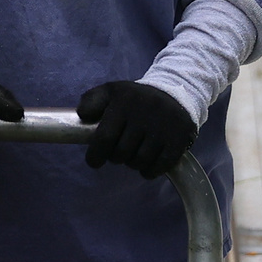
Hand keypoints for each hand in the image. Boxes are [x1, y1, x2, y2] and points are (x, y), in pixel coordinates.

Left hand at [77, 81, 195, 180]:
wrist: (176, 92)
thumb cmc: (135, 98)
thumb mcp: (111, 91)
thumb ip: (91, 101)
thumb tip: (82, 115)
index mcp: (124, 102)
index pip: (105, 137)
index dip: (96, 155)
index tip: (94, 161)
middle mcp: (145, 114)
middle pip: (122, 153)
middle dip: (116, 157)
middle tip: (119, 152)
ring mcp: (164, 127)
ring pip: (140, 161)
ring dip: (133, 164)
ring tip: (134, 154)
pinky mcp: (180, 138)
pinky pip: (160, 166)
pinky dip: (150, 170)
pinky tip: (148, 164)